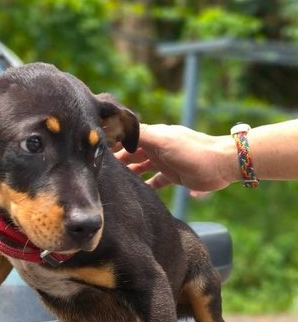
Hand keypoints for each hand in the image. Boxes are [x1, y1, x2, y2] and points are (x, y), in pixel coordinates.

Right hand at [115, 123, 236, 193]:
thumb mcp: (164, 140)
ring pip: (142, 167)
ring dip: (131, 174)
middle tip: (103, 173)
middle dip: (119, 162)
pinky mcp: (174, 176)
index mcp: (154, 136)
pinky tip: (139, 193)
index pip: (129, 138)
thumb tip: (119, 129)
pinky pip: (156, 181)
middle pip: (133, 154)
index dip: (114, 144)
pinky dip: (147, 186)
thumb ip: (142, 135)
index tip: (99, 153)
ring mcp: (165, 162)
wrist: (221, 164)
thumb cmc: (192, 151)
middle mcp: (158, 148)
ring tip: (117, 184)